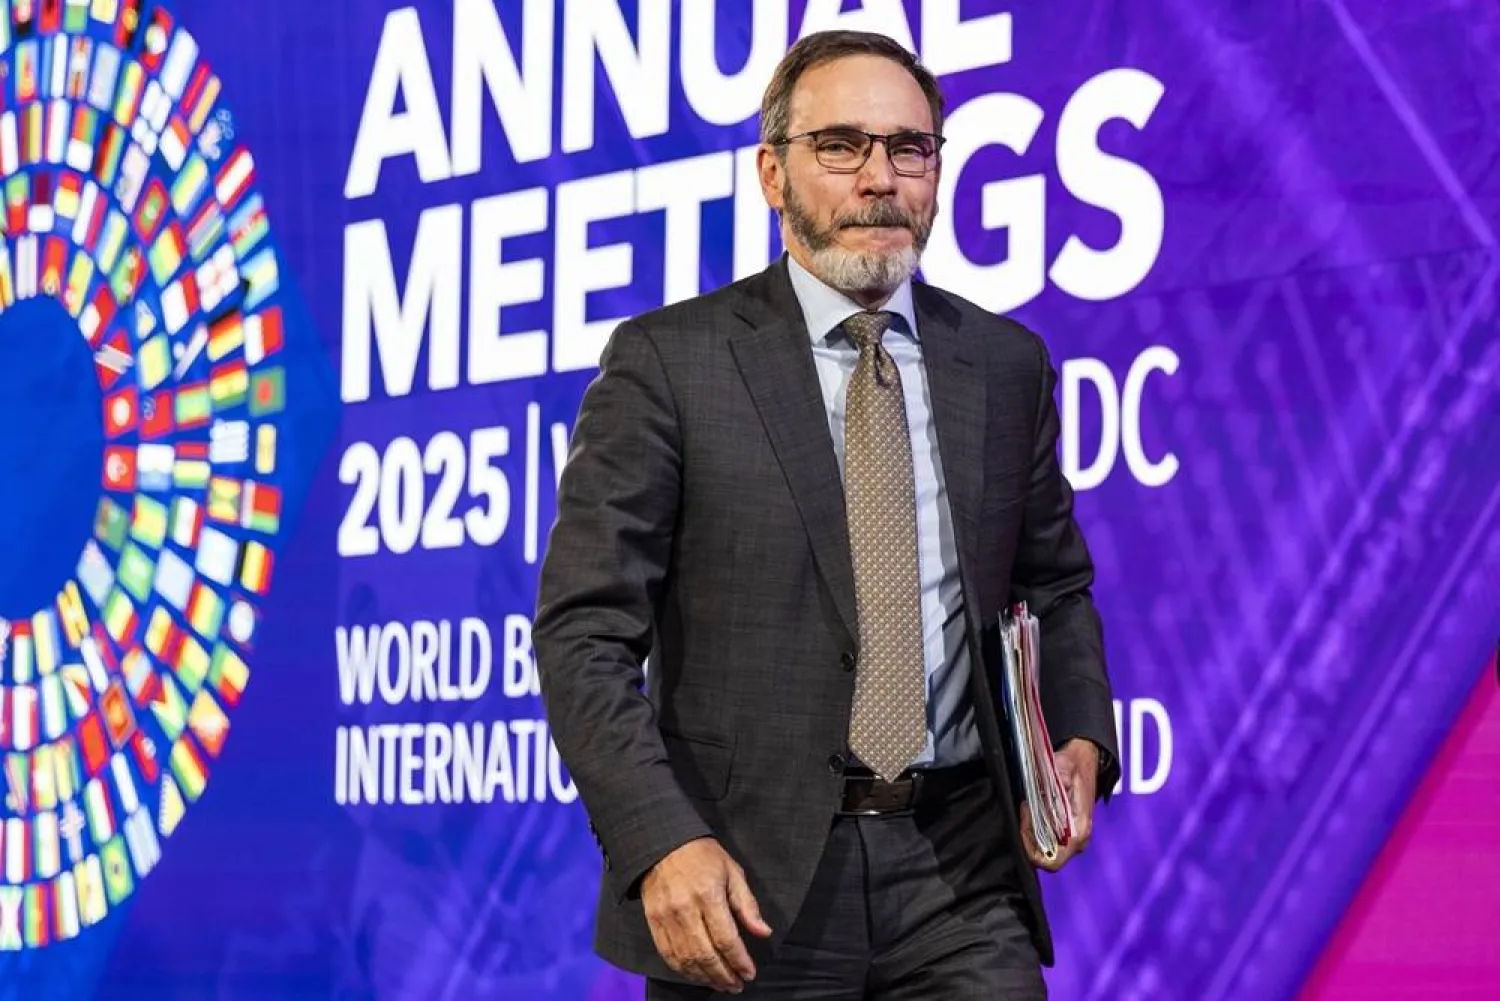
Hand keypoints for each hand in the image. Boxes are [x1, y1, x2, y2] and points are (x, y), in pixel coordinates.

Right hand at [640, 837, 773, 992]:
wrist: (662, 843)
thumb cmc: (703, 856)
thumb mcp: (732, 871)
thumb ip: (747, 904)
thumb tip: (763, 932)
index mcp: (708, 895)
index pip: (726, 938)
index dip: (739, 961)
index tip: (750, 973)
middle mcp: (685, 910)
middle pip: (706, 954)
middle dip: (724, 975)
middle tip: (737, 985)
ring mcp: (666, 918)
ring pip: (686, 959)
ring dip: (705, 978)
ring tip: (722, 985)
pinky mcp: (653, 922)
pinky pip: (668, 954)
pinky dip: (684, 970)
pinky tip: (698, 976)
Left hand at [1019, 738, 1098, 871]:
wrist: (1084, 759)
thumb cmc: (1074, 765)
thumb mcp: (1060, 771)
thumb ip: (1047, 791)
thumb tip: (1031, 806)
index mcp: (1079, 831)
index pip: (1052, 861)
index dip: (1030, 847)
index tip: (1023, 824)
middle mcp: (1077, 840)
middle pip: (1043, 857)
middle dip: (1027, 838)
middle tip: (1024, 812)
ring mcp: (1072, 838)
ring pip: (1042, 850)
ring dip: (1029, 833)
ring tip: (1027, 808)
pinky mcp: (1065, 832)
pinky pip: (1044, 841)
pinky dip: (1032, 829)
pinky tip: (1031, 810)